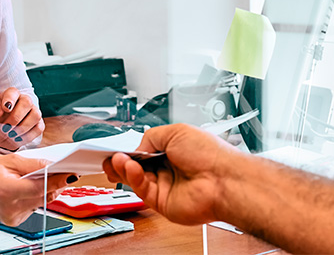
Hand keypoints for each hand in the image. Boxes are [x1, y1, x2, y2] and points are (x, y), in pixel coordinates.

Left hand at [0, 87, 43, 150]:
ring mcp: (34, 111)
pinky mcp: (39, 124)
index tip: (5, 108)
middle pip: (27, 102)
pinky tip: (18, 138)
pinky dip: (27, 136)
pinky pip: (38, 128)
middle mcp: (24, 100)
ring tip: (11, 134)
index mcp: (10, 95)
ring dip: (22, 127)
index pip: (13, 92)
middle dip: (16, 117)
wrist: (1, 135)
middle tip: (5, 128)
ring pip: (35, 115)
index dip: (10, 99)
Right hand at [0, 154, 74, 225]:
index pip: (41, 187)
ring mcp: (13, 217)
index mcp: (7, 192)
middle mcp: (11, 209)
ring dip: (46, 189)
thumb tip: (52, 166)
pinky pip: (34, 206)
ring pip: (41, 202)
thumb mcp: (8, 160)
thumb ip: (33, 164)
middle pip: (44, 196)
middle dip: (54, 183)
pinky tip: (28, 187)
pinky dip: (36, 196)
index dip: (58, 180)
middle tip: (61, 171)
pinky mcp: (14, 221)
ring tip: (42, 176)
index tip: (71, 173)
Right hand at [102, 123, 239, 225]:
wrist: (224, 179)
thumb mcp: (176, 131)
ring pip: (136, 179)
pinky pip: (142, 190)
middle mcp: (168, 169)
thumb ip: (151, 136)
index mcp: (172, 150)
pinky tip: (131, 168)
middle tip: (109, 156)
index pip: (143, 150)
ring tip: (117, 159)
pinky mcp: (163, 203)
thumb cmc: (211, 154)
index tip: (115, 146)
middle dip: (120, 160)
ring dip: (124, 168)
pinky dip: (133, 178)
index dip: (129, 148)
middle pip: (136, 166)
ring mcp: (165, 186)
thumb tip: (137, 145)